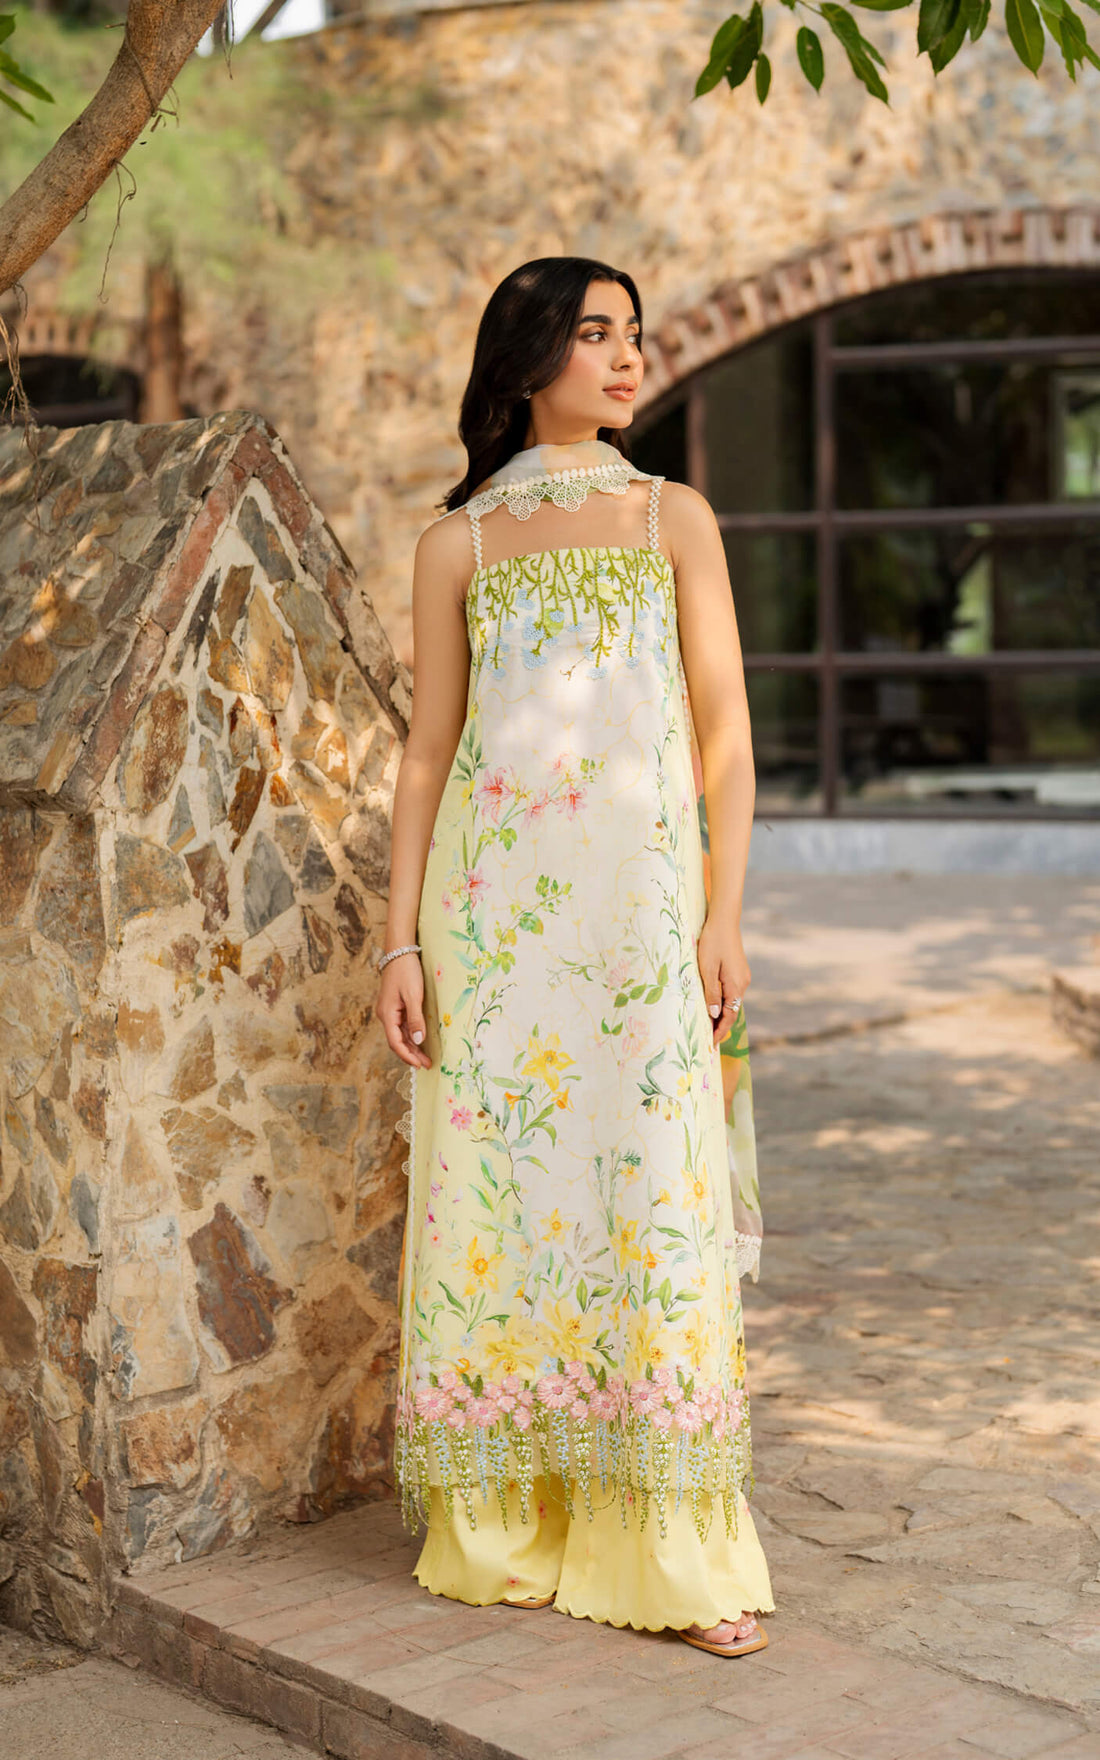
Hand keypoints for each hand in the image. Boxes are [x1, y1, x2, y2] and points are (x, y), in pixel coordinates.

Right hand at [376, 952, 431, 1068]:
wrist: (400, 952)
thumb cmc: (407, 972)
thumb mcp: (414, 996)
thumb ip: (415, 1019)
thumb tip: (418, 1041)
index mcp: (387, 1014)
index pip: (395, 1042)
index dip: (407, 1056)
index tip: (419, 1065)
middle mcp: (386, 1015)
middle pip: (397, 1041)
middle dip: (411, 1054)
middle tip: (427, 1065)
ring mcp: (390, 1011)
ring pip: (400, 1035)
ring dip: (412, 1047)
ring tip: (425, 1058)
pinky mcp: (395, 1007)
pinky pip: (402, 1026)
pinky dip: (410, 1036)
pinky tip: (419, 1041)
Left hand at [696, 915, 750, 1046]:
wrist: (724, 920)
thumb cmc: (712, 942)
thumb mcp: (707, 969)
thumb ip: (711, 993)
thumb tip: (714, 1015)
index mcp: (736, 986)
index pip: (729, 1016)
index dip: (720, 1031)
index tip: (711, 1045)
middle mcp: (743, 984)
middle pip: (732, 1010)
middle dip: (720, 1025)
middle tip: (707, 1039)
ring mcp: (742, 976)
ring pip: (731, 1001)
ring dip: (721, 1013)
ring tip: (707, 1024)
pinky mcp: (739, 970)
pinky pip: (731, 991)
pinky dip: (723, 1001)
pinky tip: (713, 1003)